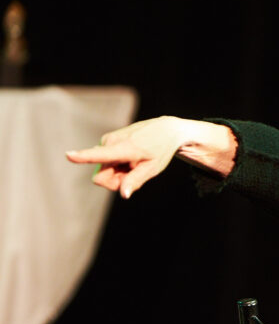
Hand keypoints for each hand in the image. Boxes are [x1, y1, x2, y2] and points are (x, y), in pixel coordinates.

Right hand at [66, 116, 187, 197]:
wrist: (165, 129)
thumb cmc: (160, 150)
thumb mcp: (152, 168)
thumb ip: (135, 180)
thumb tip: (123, 194)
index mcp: (124, 148)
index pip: (100, 155)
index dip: (82, 157)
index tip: (68, 154)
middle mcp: (111, 141)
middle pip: (100, 177)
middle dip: (114, 181)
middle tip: (134, 172)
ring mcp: (107, 139)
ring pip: (103, 169)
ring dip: (117, 172)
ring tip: (135, 162)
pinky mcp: (106, 139)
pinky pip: (105, 161)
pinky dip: (117, 164)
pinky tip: (131, 157)